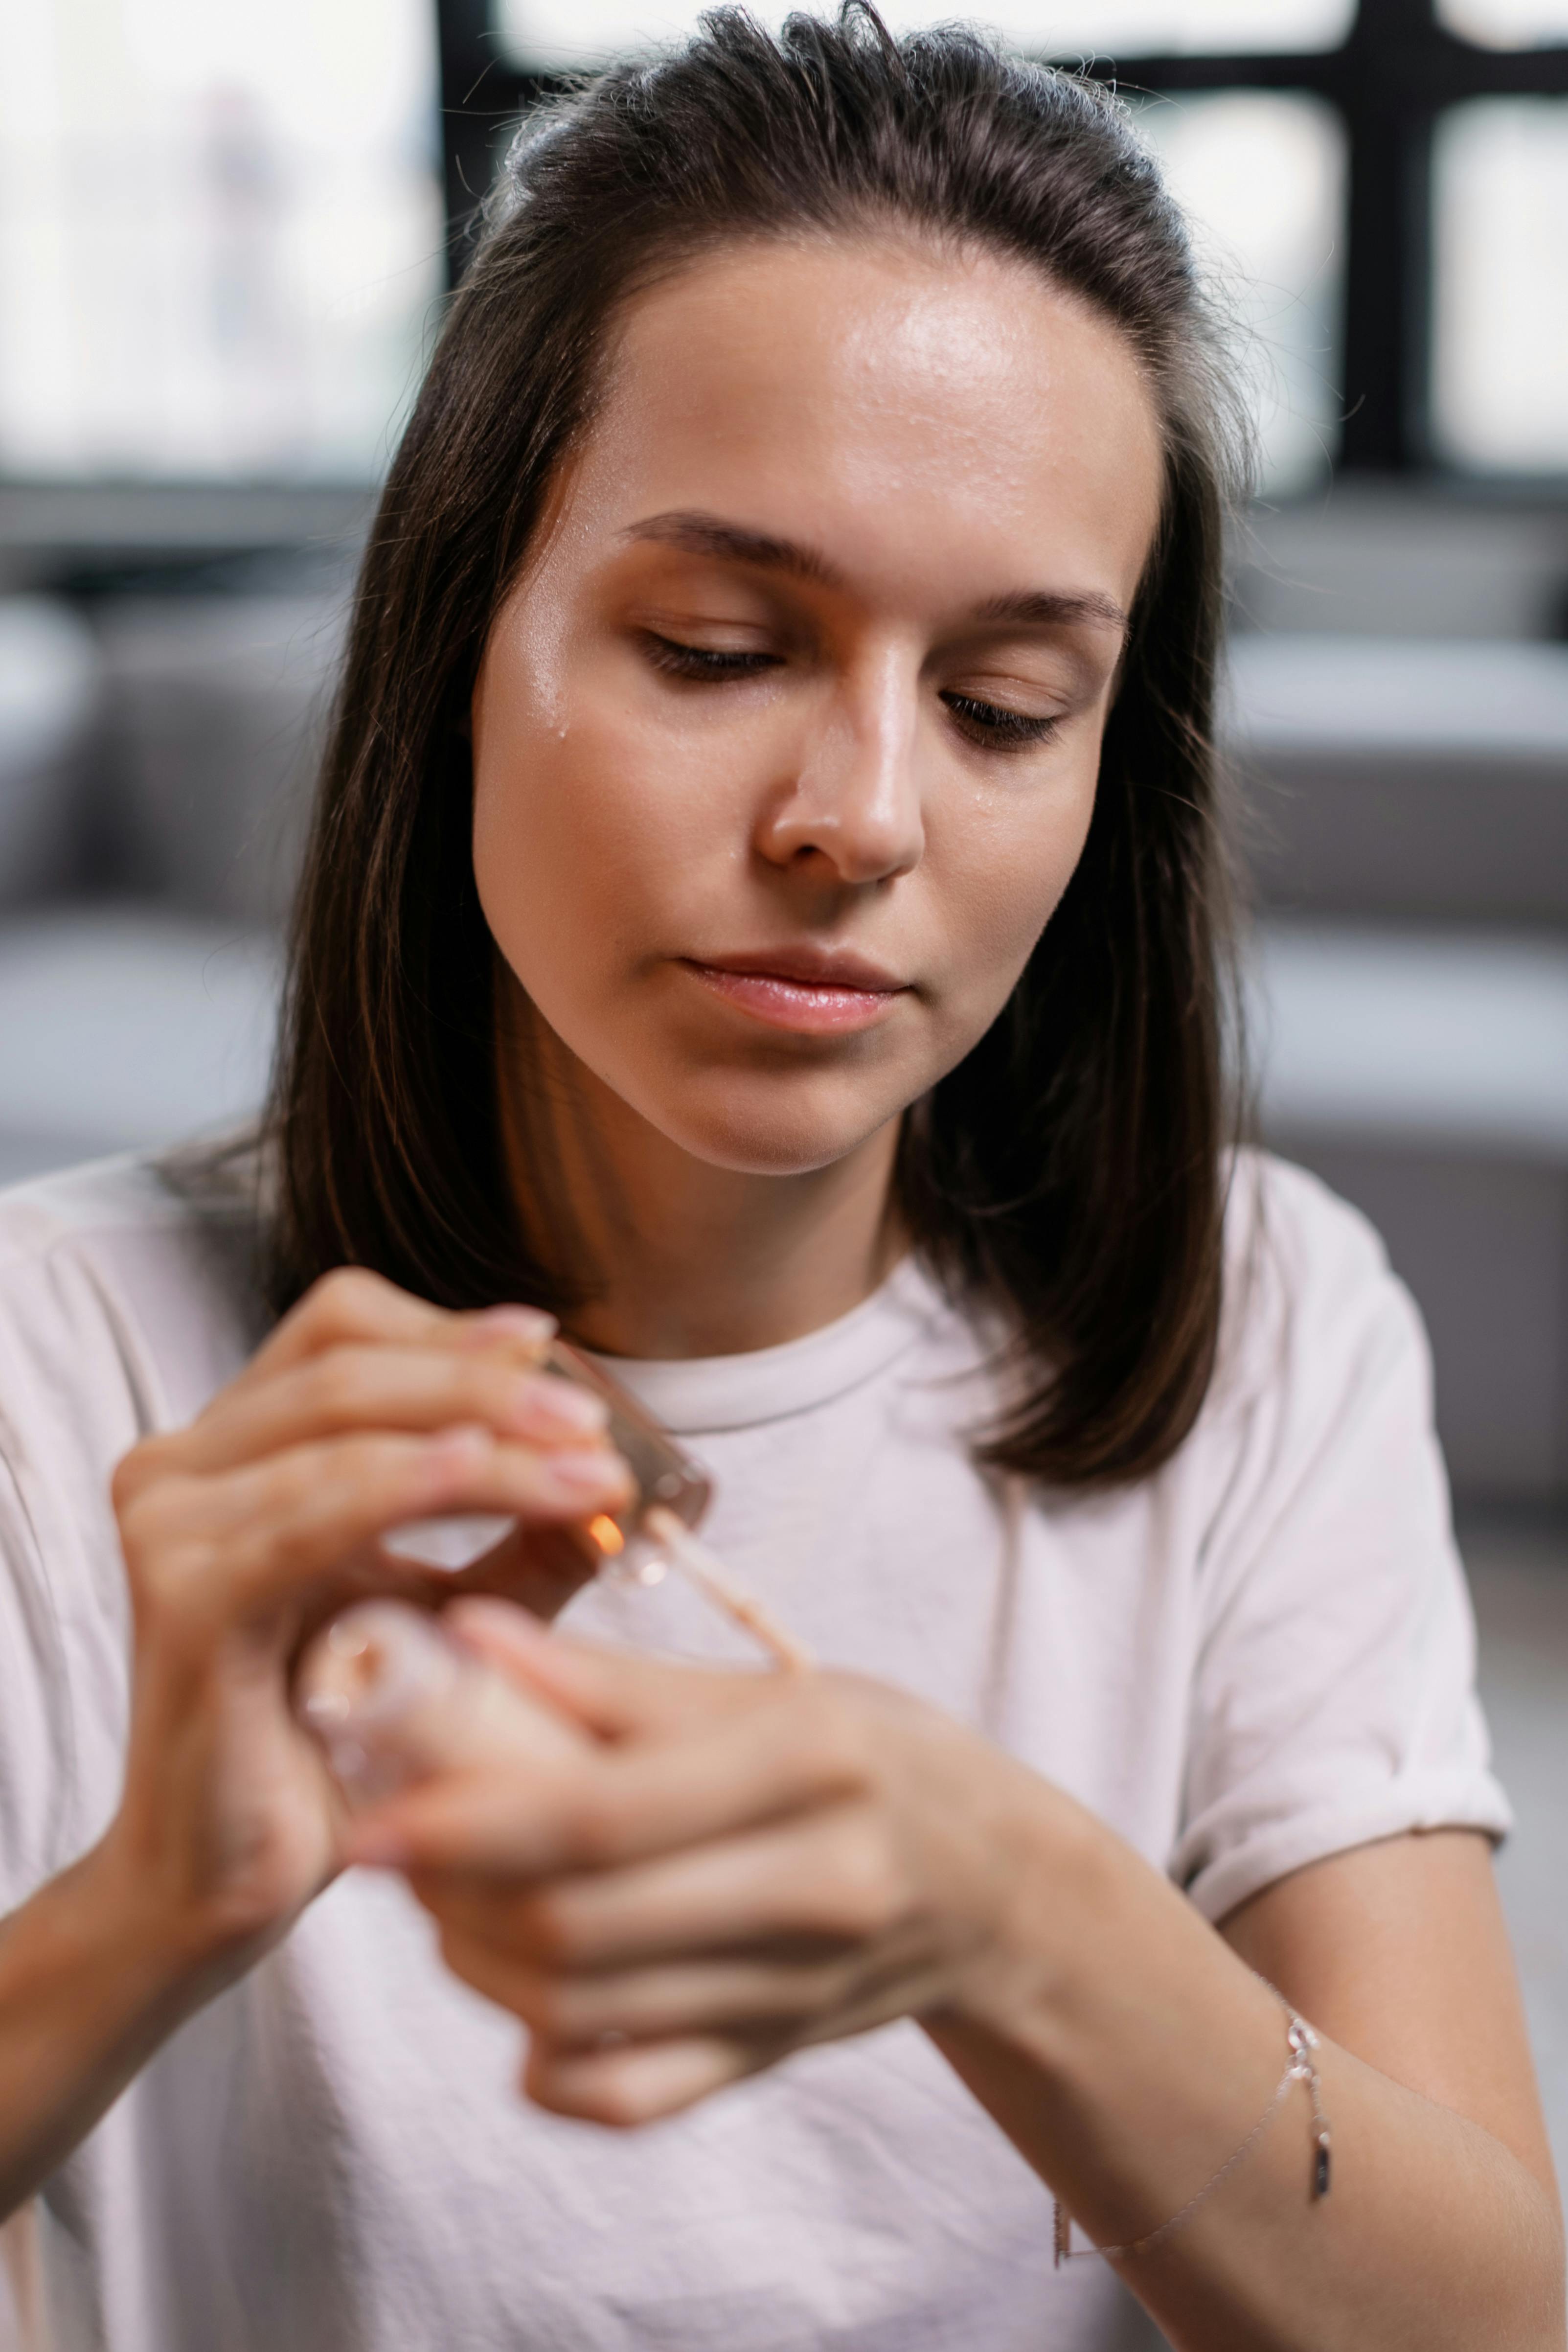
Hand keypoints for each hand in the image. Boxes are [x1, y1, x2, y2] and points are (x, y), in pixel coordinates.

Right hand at [103, 1269, 633, 1983]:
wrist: (233, 1883)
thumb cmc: (335, 1743)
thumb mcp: (447, 1614)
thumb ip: (521, 1538)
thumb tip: (619, 1472)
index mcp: (232, 1449)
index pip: (339, 1328)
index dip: (450, 1330)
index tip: (557, 1355)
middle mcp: (182, 1467)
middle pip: (347, 1358)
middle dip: (486, 1381)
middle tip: (594, 1422)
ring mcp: (170, 1525)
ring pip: (343, 1423)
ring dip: (482, 1433)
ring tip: (586, 1467)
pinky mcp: (185, 1600)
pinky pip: (313, 1511)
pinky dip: (413, 1483)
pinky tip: (491, 1478)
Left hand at [347, 1599, 1047, 2124]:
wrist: (998, 1884)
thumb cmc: (873, 1757)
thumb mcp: (772, 1689)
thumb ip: (614, 1680)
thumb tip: (468, 1636)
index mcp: (811, 1762)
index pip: (602, 1811)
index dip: (465, 1818)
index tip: (372, 1812)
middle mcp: (813, 1884)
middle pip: (577, 1923)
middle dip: (453, 1890)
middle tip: (396, 1841)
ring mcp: (794, 1989)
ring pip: (580, 2012)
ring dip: (478, 1960)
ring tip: (442, 1897)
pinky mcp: (771, 2060)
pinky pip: (626, 2096)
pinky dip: (543, 2061)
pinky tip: (515, 1992)